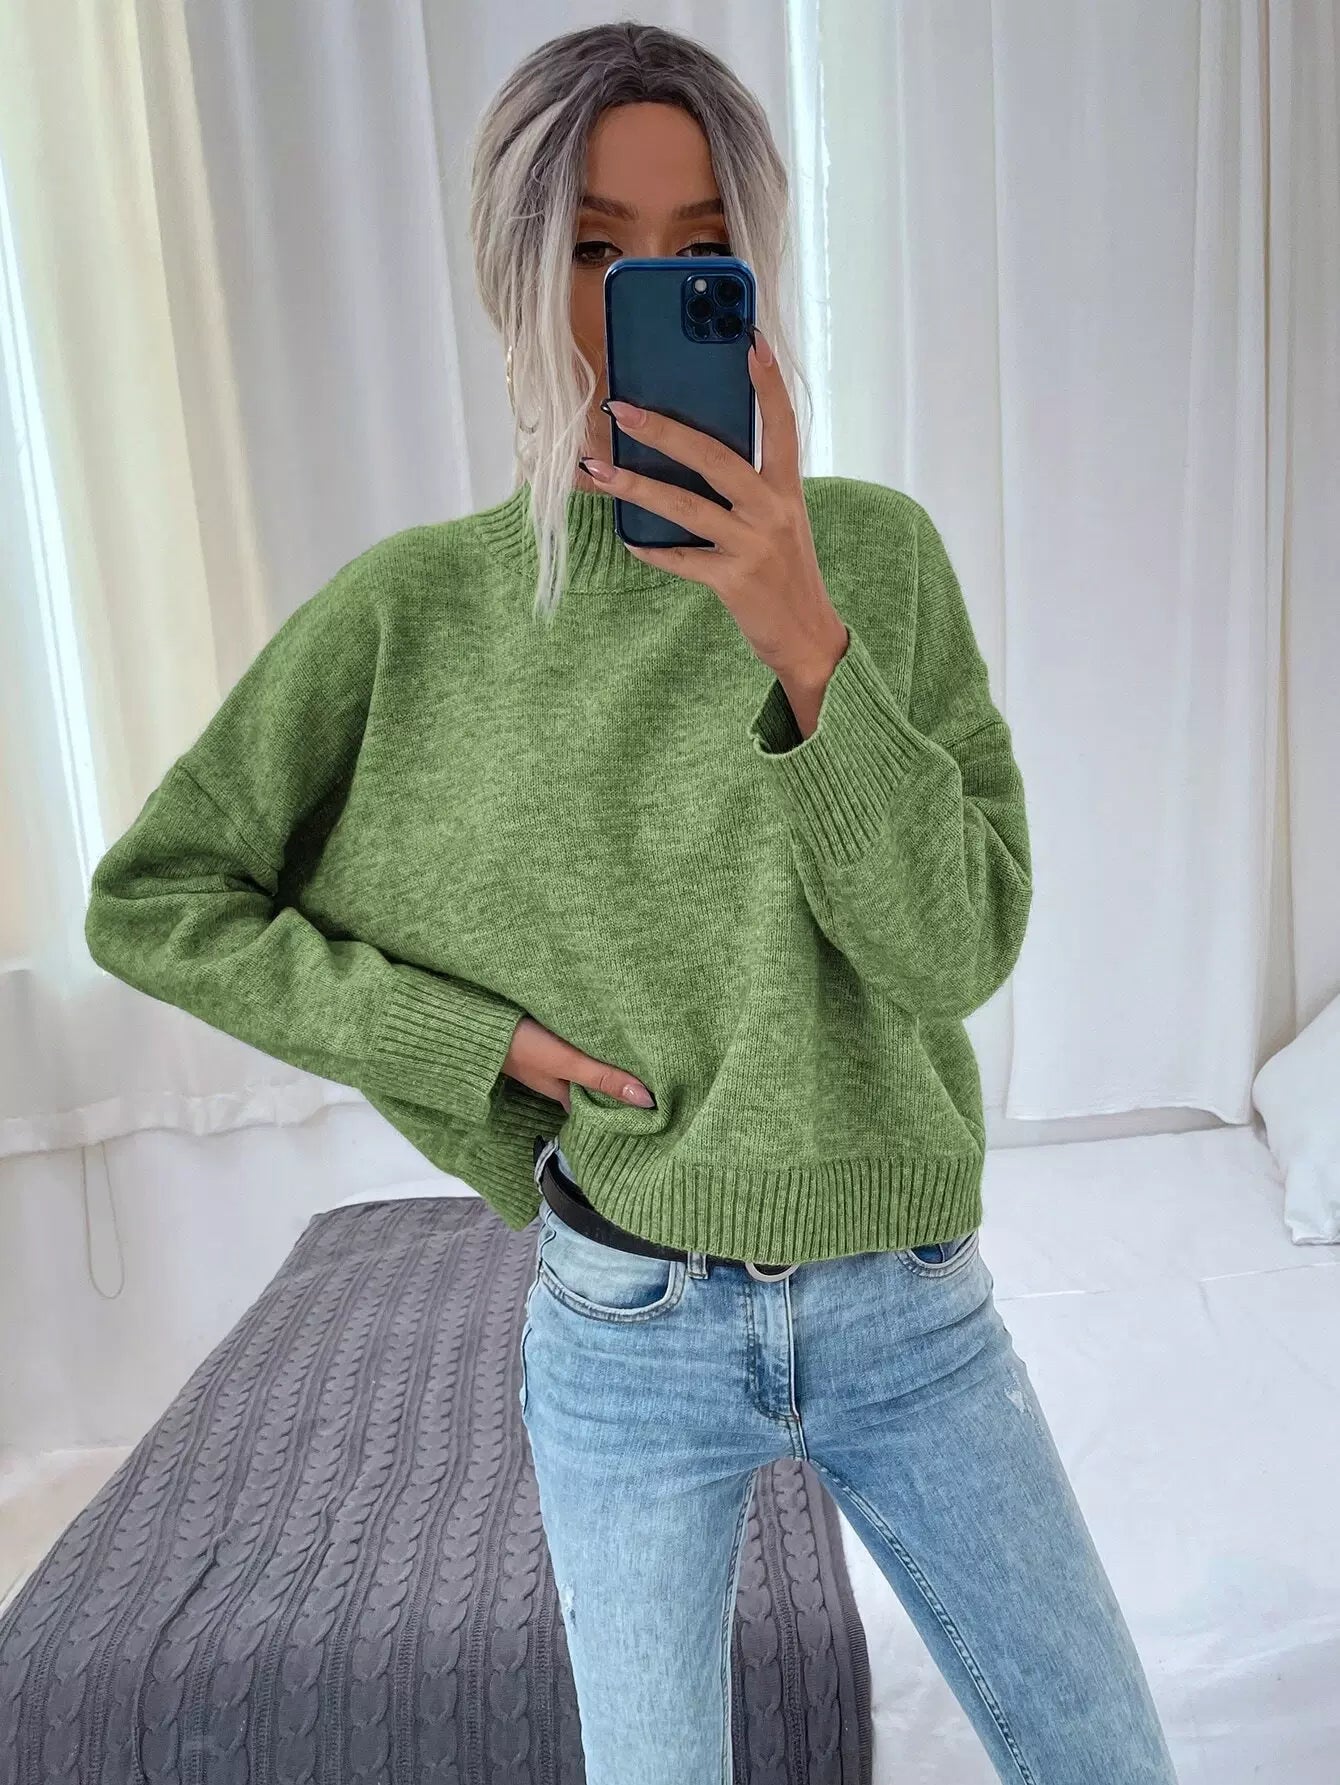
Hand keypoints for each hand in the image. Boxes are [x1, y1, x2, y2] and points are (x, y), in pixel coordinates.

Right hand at [503, 1014, 655, 1112]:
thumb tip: (648, 1102)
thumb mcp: (567, 1064)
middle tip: (662, 1075)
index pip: (602, 1109)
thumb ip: (603, 1080)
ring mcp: (554, 1060)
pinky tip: (613, 1035)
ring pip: (590, 1067)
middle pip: (598, 1086)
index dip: (627, 1107)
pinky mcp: (550, 1038)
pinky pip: (581, 1047)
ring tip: (648, 1054)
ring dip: (611, 1063)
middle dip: (623, 1082)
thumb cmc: (523, 1047)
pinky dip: (597, 1046)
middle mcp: (562, 1081)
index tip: (659, 1106)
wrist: (480, 1021)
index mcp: (566, 1096)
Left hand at [578, 328, 848, 701]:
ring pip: (686, 506)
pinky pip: (681, 559)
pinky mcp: (733, 581)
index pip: (782, 424)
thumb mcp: (780, 523)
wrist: (809, 640)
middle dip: (664, 429)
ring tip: (597, 470)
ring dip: (636, 486)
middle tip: (622, 408)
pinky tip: (627, 539)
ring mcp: (753, 545)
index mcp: (787, 490)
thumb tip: (689, 457)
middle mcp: (773, 510)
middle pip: (715, 456)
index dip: (768, 383)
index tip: (750, 340)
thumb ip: (747, 490)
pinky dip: (652, 549)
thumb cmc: (786, 575)